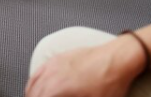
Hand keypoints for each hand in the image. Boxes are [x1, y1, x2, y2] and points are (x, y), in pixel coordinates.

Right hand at [25, 37, 142, 96]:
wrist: (118, 58)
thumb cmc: (109, 80)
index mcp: (58, 87)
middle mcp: (52, 74)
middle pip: (34, 92)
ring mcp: (54, 64)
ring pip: (34, 82)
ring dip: (32, 93)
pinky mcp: (59, 57)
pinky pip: (39, 71)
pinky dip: (34, 81)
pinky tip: (36, 85)